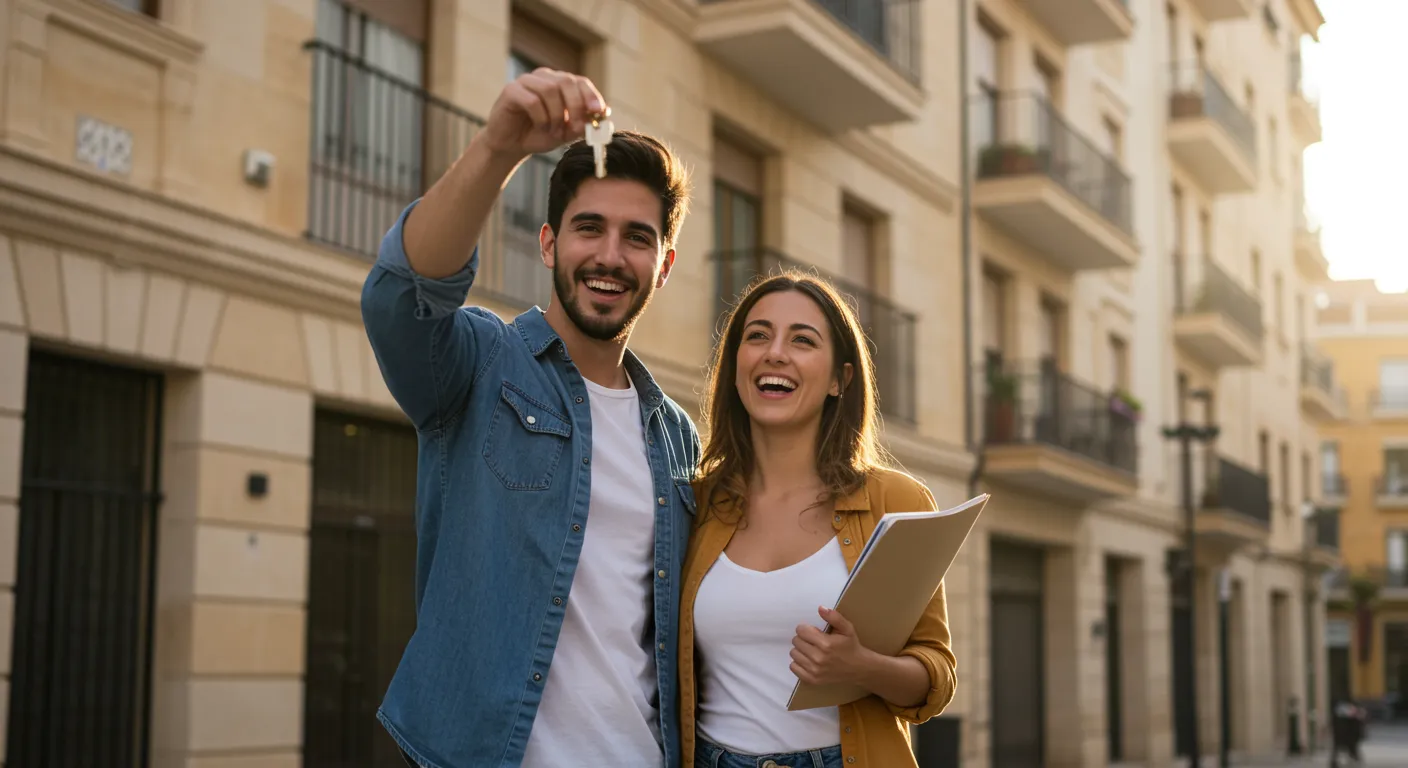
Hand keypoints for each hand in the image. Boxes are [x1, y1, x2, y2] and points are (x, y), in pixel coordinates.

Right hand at [476, 68, 607, 160]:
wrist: (511, 145)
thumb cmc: (539, 135)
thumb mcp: (566, 131)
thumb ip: (582, 123)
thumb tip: (604, 115)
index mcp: (559, 83)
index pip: (580, 81)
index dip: (591, 95)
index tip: (599, 112)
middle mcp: (544, 77)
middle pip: (566, 81)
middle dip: (576, 106)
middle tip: (575, 128)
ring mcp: (526, 81)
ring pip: (550, 90)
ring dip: (556, 115)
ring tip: (553, 131)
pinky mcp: (511, 90)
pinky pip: (532, 100)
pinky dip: (541, 118)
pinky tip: (541, 127)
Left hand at [789, 606, 873, 686]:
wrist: (858, 668)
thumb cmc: (851, 646)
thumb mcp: (847, 628)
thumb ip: (834, 617)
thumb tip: (820, 608)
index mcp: (826, 643)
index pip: (801, 631)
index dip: (805, 628)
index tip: (812, 631)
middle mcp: (818, 658)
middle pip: (796, 641)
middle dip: (803, 638)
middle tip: (812, 641)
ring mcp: (814, 670)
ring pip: (793, 654)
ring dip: (800, 650)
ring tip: (811, 650)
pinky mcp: (812, 679)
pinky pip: (793, 667)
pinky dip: (798, 662)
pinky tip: (808, 660)